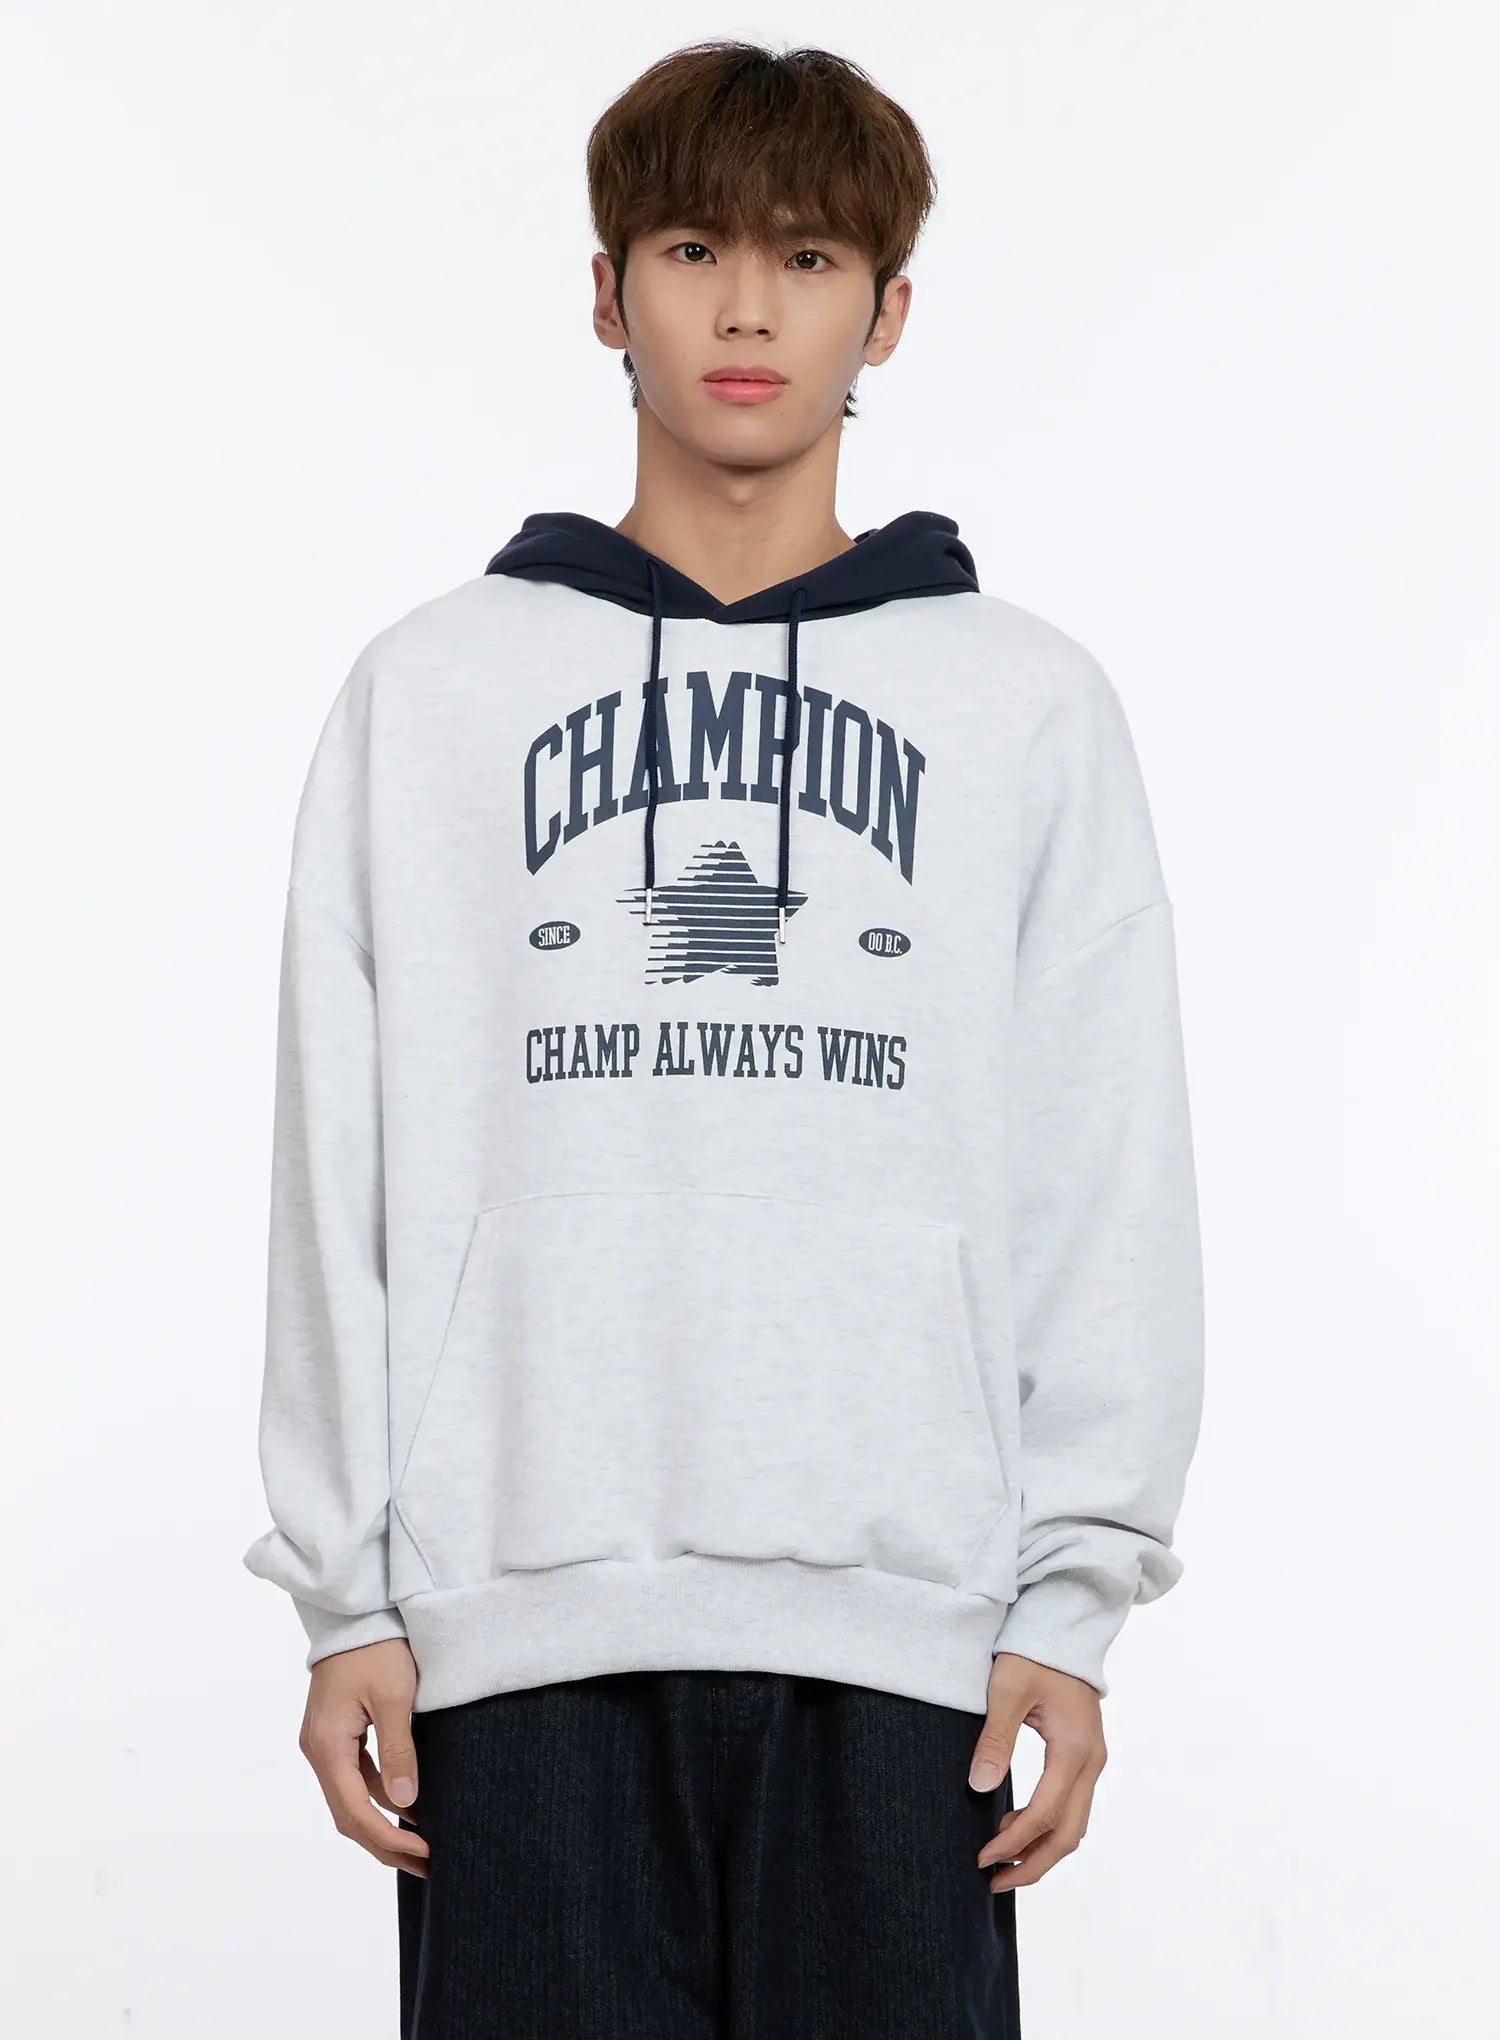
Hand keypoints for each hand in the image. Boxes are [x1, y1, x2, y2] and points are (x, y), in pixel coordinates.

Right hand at [298, 1637, 430, 1876]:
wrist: (356, 1612)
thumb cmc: (376, 1648)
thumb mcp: (394, 1697)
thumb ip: (399, 1751)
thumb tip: (406, 1804)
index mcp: (328, 1745)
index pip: (355, 1812)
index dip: (388, 1840)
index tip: (423, 1853)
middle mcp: (318, 1750)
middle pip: (348, 1814)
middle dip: (385, 1843)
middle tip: (426, 1862)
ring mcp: (324, 1742)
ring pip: (350, 1798)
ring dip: (383, 1824)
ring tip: (421, 1843)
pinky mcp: (335, 1734)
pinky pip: (354, 1777)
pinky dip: (379, 1797)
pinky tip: (407, 1805)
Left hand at [969, 1651, 1106, 1890]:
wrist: (1064, 1628)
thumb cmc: (1033, 1653)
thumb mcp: (1006, 1690)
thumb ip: (995, 1740)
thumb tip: (979, 1788)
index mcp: (1073, 1750)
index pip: (1045, 1814)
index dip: (1014, 1844)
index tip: (983, 1860)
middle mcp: (1091, 1762)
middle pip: (1069, 1833)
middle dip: (1033, 1864)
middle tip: (993, 1880)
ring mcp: (1092, 1760)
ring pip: (1074, 1824)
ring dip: (1042, 1850)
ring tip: (1002, 1863)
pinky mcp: (1085, 1756)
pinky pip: (1072, 1805)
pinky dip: (1048, 1826)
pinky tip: (1016, 1826)